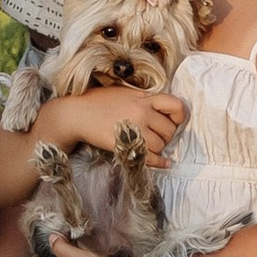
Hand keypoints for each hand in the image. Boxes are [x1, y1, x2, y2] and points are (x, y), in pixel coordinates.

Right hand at [50, 82, 186, 159]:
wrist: (77, 114)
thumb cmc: (98, 101)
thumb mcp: (124, 92)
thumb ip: (144, 99)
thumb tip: (161, 109)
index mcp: (143, 98)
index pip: (175, 105)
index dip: (179, 116)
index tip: (174, 121)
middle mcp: (142, 112)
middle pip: (169, 129)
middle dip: (167, 135)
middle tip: (158, 136)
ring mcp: (135, 129)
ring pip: (161, 145)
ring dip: (159, 148)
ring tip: (150, 145)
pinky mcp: (126, 145)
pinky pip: (151, 158)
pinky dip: (160, 163)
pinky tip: (164, 163)